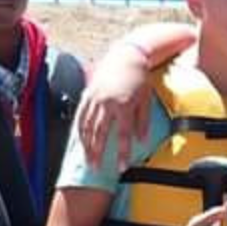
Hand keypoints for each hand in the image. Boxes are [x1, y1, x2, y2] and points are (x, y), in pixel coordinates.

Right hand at [76, 43, 152, 171]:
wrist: (127, 56)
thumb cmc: (139, 78)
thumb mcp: (146, 100)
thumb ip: (143, 121)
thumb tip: (141, 141)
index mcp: (124, 105)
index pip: (123, 135)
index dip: (122, 152)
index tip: (122, 167)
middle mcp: (107, 103)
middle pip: (100, 134)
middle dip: (97, 153)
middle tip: (96, 169)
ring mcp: (95, 98)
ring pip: (87, 126)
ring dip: (86, 145)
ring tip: (87, 159)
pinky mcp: (87, 94)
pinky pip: (80, 115)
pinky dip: (79, 130)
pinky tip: (80, 140)